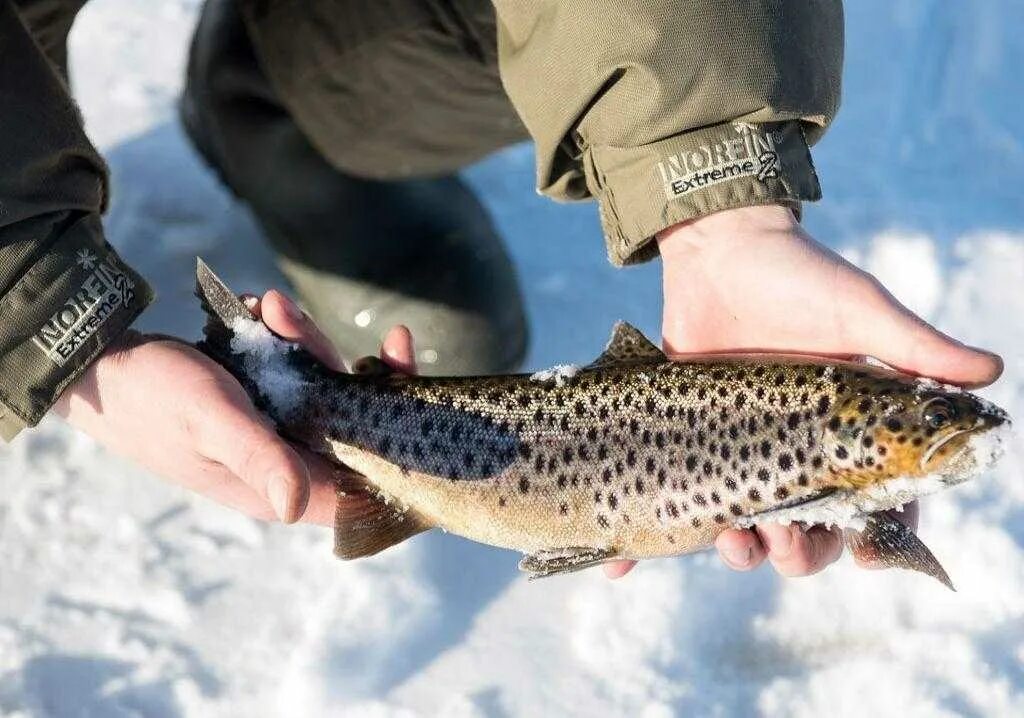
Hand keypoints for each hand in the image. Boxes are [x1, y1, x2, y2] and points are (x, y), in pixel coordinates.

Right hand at [55, 290, 415, 525]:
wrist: (100, 364)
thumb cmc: (151, 396)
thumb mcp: (210, 419)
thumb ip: (258, 457)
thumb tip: (296, 505)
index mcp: (280, 487)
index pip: (365, 481)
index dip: (397, 440)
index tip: (399, 373)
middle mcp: (287, 465)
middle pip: (353, 424)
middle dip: (334, 362)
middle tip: (292, 315)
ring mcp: (277, 432)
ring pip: (325, 389)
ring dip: (302, 340)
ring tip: (264, 305)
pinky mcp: (266, 403)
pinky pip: (297, 371)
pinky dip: (282, 337)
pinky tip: (253, 310)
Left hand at [604, 205, 1001, 579]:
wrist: (718, 248)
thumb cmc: (799, 276)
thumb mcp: (859, 311)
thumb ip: (916, 347)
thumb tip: (992, 374)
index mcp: (845, 430)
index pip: (877, 500)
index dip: (882, 536)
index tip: (868, 553)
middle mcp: (794, 448)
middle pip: (809, 528)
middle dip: (802, 551)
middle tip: (785, 541)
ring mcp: (738, 447)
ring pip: (744, 524)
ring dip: (740, 550)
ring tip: (730, 542)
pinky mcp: (686, 438)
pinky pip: (671, 493)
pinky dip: (649, 537)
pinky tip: (620, 563)